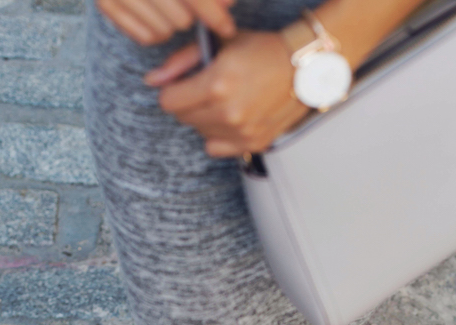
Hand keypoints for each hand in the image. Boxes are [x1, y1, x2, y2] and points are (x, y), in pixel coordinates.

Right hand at [96, 0, 235, 46]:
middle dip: (191, 16)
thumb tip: (227, 5)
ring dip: (174, 25)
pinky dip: (157, 32)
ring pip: (164, 32)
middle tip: (190, 8)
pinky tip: (159, 17)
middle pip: (181, 20)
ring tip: (173, 10)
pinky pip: (145, 38)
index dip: (213, 15)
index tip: (227, 28)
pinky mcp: (105, 5)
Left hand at [144, 30, 308, 156]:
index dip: (172, 91)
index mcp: (216, 84)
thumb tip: (152, 80)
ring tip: (224, 101)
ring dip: (205, 120)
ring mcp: (241, 132)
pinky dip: (219, 136)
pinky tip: (231, 119)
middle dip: (189, 104)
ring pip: (200, 134)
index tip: (184, 85)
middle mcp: (228, 112)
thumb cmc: (262, 50)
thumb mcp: (219, 45)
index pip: (169, 102)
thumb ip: (181, 62)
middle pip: (183, 119)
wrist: (303, 68)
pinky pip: (217, 148)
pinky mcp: (252, 144)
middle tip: (208, 90)